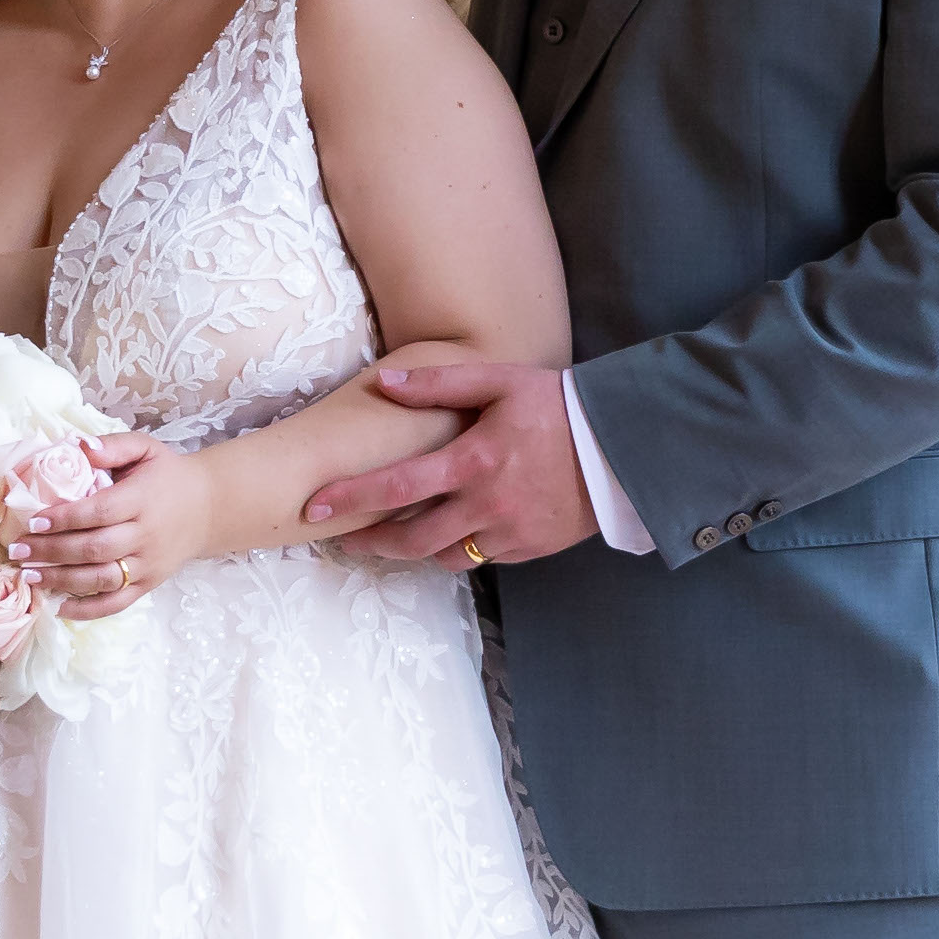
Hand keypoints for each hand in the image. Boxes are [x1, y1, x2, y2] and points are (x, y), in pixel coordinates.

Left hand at [2, 435, 209, 611]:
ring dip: (61, 580)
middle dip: (52, 552)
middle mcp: (145, 535)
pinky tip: (60, 607)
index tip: (33, 520)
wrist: (209, 506)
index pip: (98, 512)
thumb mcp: (145, 448)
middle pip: (94, 549)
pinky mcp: (149, 584)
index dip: (64, 518)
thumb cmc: (167, 475)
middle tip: (18, 550)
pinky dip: (89, 610)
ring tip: (29, 576)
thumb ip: (112, 445)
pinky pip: (117, 603)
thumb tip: (77, 447)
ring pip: (101, 579)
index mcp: (141, 499)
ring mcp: (148, 564)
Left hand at [309, 355, 593, 567]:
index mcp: (473, 460)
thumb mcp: (499, 381)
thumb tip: (382, 384)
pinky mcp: (532, 548)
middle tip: (345, 539)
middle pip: (412, 539)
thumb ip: (438, 383)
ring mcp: (511, 532)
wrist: (624, 444)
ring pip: (447, 556)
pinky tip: (456, 532)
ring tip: (399, 537)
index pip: (396, 486)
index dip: (351, 499)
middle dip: (373, 542)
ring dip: (418, 549)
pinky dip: (464, 548)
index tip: (314, 508)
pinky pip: (485, 557)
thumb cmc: (559, 404)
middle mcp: (487, 504)